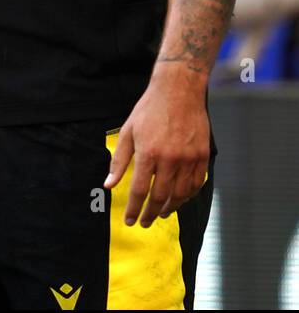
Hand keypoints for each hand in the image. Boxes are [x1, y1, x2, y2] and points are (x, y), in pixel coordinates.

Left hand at [104, 71, 210, 226]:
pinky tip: (180, 199)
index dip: (133, 209)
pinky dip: (188, 196)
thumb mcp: (128, 132)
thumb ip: (119, 161)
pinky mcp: (202, 156)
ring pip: (181, 194)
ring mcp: (189, 158)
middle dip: (150, 213)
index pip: (138, 190)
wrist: (178, 91)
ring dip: (170, 207)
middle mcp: (170, 159)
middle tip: (144, 222)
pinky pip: (197, 184)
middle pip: (160, 196)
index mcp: (148, 153)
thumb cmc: (149, 110)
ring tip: (160, 213)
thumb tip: (108, 184)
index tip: (129, 221)